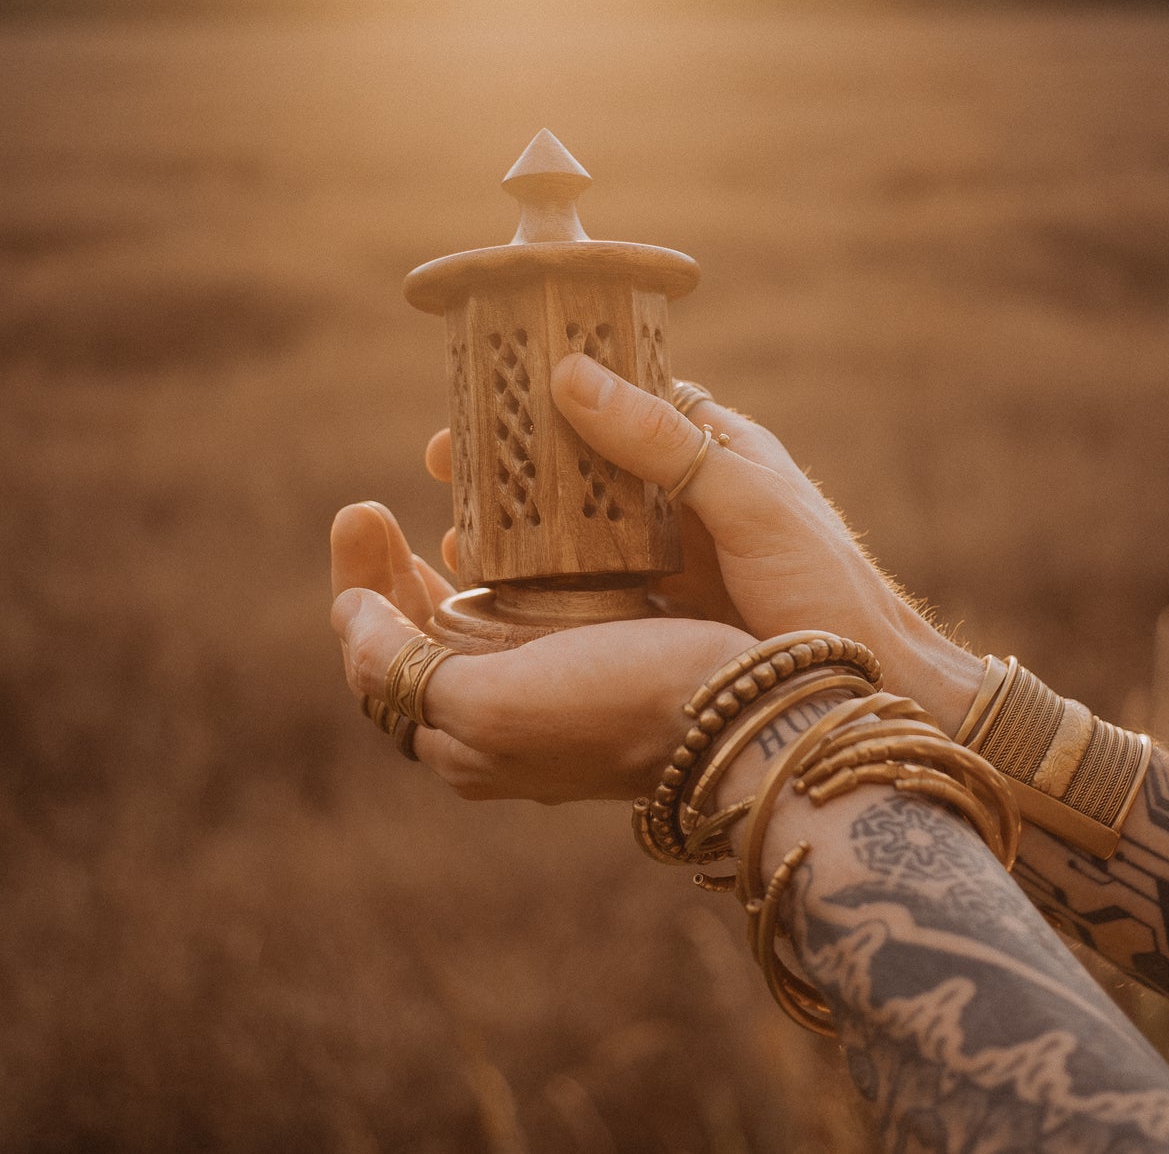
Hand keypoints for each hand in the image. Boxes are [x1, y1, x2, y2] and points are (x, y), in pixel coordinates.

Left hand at [330, 501, 754, 801]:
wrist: (741, 716)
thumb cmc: (618, 708)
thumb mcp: (487, 703)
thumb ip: (400, 668)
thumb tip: (348, 618)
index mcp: (462, 741)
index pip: (375, 662)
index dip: (357, 587)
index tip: (362, 511)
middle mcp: (500, 723)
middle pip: (416, 641)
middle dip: (386, 570)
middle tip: (370, 506)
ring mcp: (552, 691)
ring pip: (472, 623)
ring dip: (443, 564)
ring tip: (436, 507)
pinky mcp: (601, 660)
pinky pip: (532, 612)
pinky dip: (506, 572)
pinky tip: (516, 536)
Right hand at [425, 354, 982, 730]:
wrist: (865, 688)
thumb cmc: (826, 583)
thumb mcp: (750, 502)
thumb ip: (668, 443)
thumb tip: (571, 375)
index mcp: (712, 446)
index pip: (619, 397)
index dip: (552, 392)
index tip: (485, 397)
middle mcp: (682, 495)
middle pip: (583, 464)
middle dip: (517, 464)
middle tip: (446, 468)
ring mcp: (668, 557)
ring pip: (576, 530)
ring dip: (519, 529)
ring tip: (454, 536)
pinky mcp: (658, 613)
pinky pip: (586, 590)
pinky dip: (540, 586)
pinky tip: (493, 597)